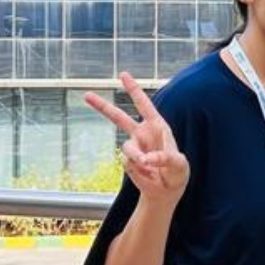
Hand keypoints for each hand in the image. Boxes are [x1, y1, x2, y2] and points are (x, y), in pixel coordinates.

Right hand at [85, 73, 189, 203]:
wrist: (167, 190)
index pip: (144, 104)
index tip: (123, 74)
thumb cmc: (178, 172)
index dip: (134, 89)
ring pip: (126, 148)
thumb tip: (145, 159)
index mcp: (158, 126)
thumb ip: (165, 158)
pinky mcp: (128, 161)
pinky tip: (147, 173)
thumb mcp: (179, 164)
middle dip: (102, 106)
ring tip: (149, 166)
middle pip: (118, 117)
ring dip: (136, 157)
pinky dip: (138, 170)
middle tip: (86, 94)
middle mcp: (142, 134)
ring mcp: (134, 147)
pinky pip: (128, 163)